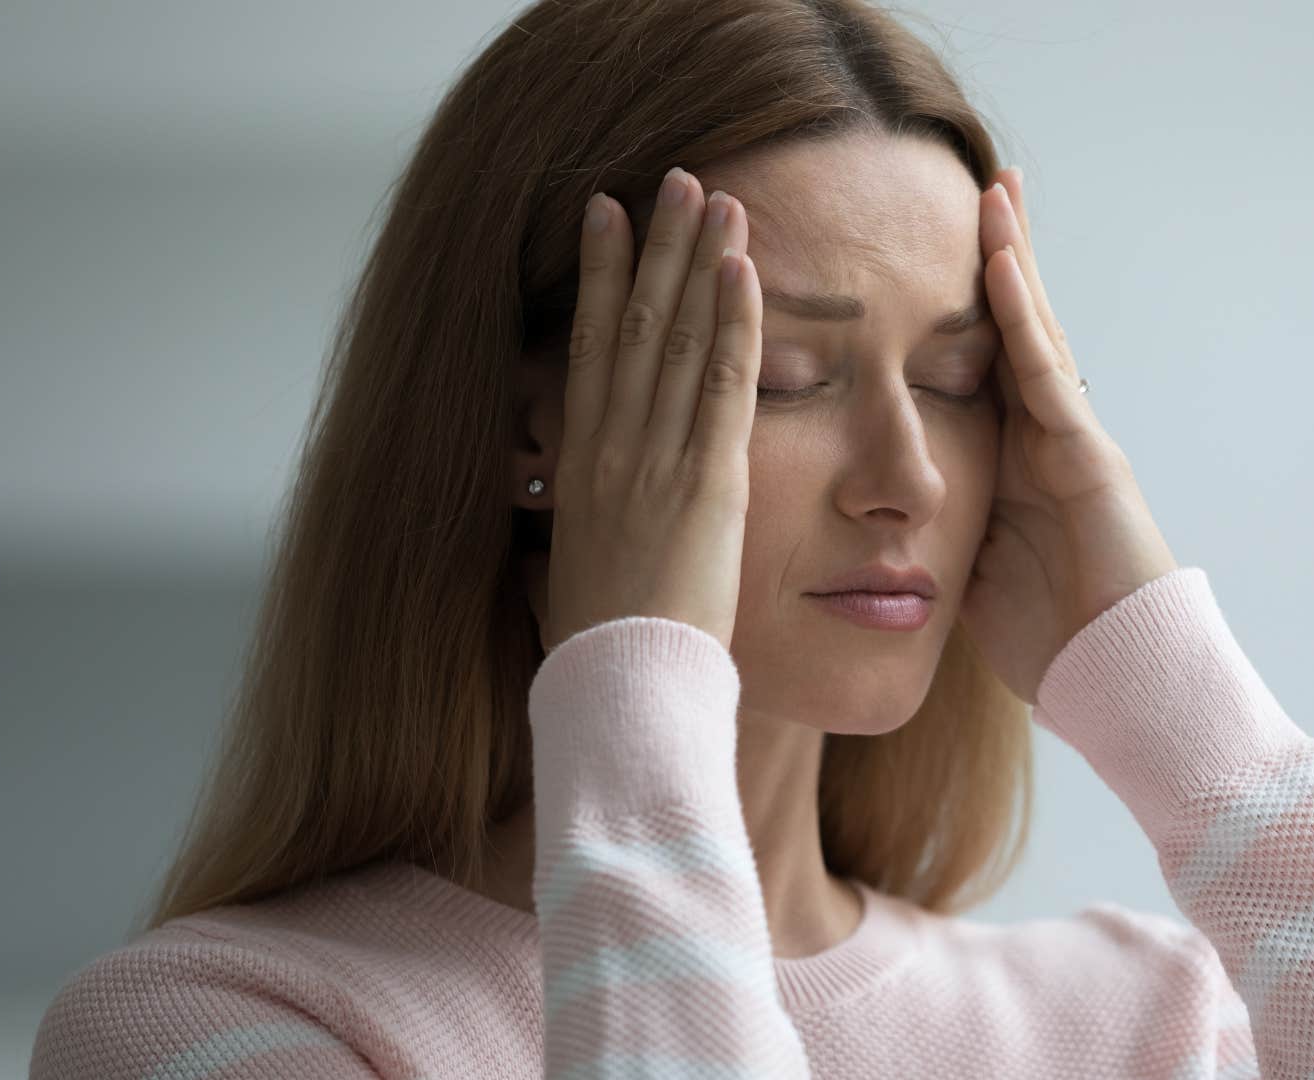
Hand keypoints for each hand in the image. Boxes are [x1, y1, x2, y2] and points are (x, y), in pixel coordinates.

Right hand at [544, 167, 762, 654]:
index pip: (588, 348)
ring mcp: (654, 460)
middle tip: (674, 181)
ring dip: (698, 263)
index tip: (604, 215)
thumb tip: (571, 516)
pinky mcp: (707, 482)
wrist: (619, 689)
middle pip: (630, 324)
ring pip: (676, 339)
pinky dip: (733, 323)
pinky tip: (743, 271)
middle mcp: (610, 448)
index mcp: (579, 466)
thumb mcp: (573, 571)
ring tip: (716, 199)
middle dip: (654, 246)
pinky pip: (723, 386)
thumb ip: (580, 525)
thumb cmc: (603, 650)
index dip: (597, 275)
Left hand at [958, 168, 1180, 704]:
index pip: (979, 367)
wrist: (1120, 684)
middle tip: (981, 187)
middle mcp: (1044, 438)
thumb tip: (885, 517)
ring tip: (994, 190)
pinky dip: (1020, 315)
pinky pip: (1044, 372)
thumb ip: (942, 530)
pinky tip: (998, 258)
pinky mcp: (1086, 457)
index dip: (958, 310)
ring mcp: (1070, 441)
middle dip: (997, 260)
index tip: (927, 255)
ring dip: (1012, 259)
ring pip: (1033, 332)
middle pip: (1013, 330)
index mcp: (1013, 463)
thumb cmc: (1052, 644)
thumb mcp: (972, 573)